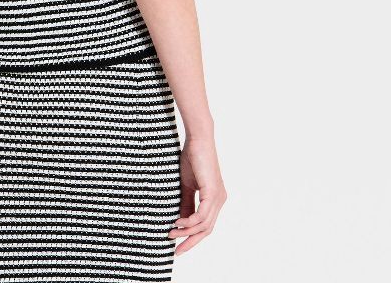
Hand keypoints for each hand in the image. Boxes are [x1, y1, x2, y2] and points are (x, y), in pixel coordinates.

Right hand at [168, 135, 226, 255]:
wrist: (197, 140)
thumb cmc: (192, 158)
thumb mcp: (187, 186)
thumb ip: (186, 203)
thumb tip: (180, 221)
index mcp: (215, 199)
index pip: (206, 225)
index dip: (192, 237)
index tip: (178, 245)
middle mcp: (220, 201)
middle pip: (207, 230)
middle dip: (190, 241)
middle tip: (175, 250)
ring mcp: (218, 197)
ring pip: (204, 225)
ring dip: (187, 232)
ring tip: (171, 232)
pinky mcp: (213, 192)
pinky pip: (202, 216)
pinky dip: (190, 222)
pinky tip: (178, 222)